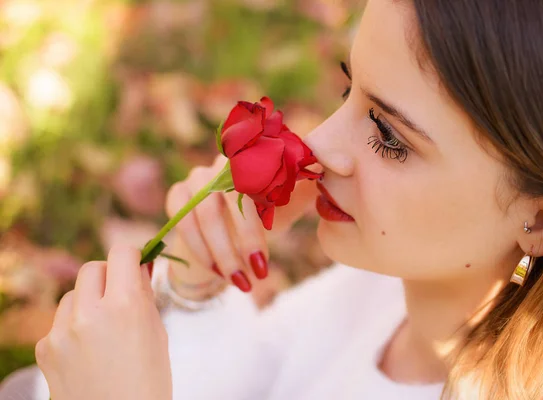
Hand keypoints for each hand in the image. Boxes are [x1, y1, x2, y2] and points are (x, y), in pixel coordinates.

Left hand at [35, 245, 171, 399]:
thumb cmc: (148, 385)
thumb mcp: (157, 335)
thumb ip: (144, 297)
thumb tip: (140, 266)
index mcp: (125, 307)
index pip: (121, 253)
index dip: (132, 254)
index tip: (137, 261)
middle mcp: (89, 313)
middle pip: (92, 268)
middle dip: (109, 275)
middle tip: (121, 293)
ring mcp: (61, 332)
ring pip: (73, 295)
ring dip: (88, 301)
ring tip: (104, 329)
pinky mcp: (45, 349)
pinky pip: (59, 322)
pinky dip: (73, 327)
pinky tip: (87, 350)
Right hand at [165, 154, 318, 295]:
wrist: (226, 233)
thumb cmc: (265, 216)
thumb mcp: (287, 204)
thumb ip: (306, 187)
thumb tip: (337, 170)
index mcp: (252, 161)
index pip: (255, 182)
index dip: (260, 219)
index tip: (268, 256)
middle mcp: (221, 164)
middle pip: (228, 200)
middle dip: (243, 241)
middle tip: (259, 274)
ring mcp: (195, 178)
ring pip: (203, 215)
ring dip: (222, 253)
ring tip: (241, 283)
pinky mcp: (176, 195)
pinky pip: (183, 222)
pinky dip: (201, 251)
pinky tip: (219, 273)